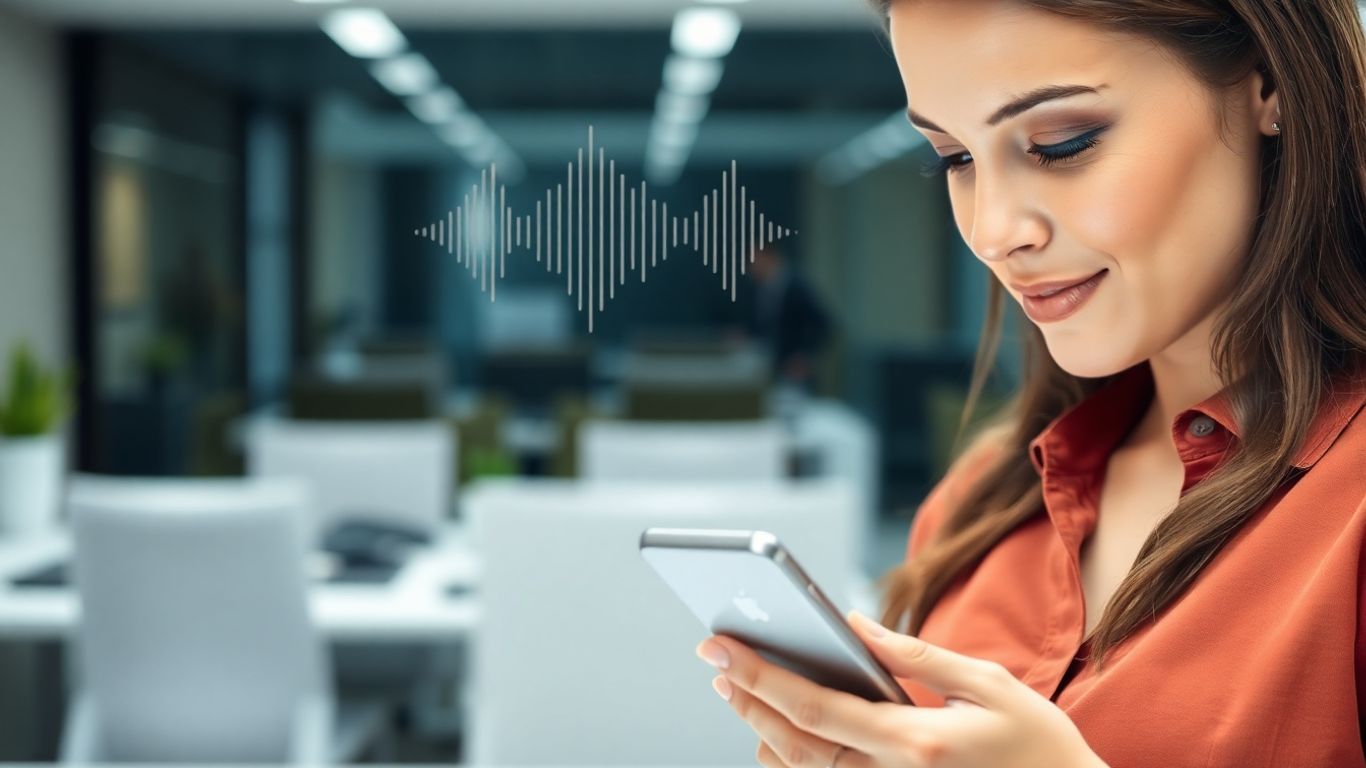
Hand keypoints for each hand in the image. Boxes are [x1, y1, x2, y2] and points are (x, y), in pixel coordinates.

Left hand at [695, 610, 1106, 767]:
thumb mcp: (987, 683)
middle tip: (713, 659)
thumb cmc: (1038, 743)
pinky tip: (776, 731)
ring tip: (736, 688)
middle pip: (794, 743)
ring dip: (762, 730)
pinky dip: (793, 758)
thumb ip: (914, 653)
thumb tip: (853, 620)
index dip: (759, 676)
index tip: (719, 647)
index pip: (816, 708)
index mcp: (916, 743)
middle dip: (747, 699)